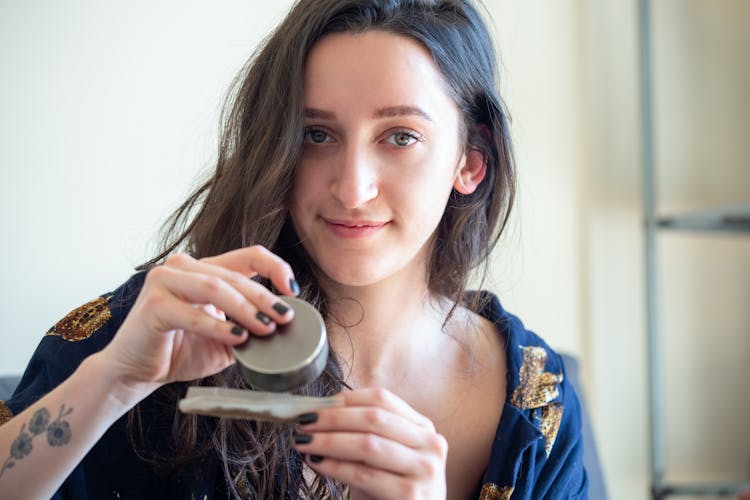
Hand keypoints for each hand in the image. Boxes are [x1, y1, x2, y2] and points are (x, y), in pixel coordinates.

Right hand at [98, 245, 297, 395]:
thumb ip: (249, 329)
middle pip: (235, 276)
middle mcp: (184, 267)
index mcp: (205, 269)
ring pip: (215, 288)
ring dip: (245, 309)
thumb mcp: (225, 339)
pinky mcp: (153, 304)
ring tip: (266, 328)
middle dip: (265, 298)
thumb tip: (282, 328)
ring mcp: (165, 280)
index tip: (293, 290)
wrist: (136, 372)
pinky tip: (237, 338)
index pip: (249, 256)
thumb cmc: (179, 352)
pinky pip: (192, 313)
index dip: (275, 267)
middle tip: (285, 317)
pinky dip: (217, 326)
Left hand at [293, 388, 447, 499]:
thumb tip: (318, 415)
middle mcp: (430, 445)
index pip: (382, 399)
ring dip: (329, 440)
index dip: (346, 398)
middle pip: (374, 417)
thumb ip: (360, 436)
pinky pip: (364, 474)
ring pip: (368, 444)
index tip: (317, 404)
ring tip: (303, 441)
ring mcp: (424, 470)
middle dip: (333, 417)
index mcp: (423, 428)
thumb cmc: (391, 493)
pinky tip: (317, 463)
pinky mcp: (410, 496)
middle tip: (303, 421)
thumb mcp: (381, 459)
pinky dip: (335, 467)